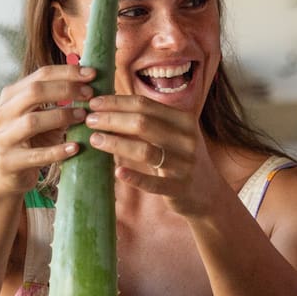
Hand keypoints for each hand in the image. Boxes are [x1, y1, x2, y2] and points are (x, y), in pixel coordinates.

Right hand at [0, 65, 95, 195]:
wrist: (7, 175)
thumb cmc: (32, 140)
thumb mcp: (44, 116)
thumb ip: (61, 101)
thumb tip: (92, 83)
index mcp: (11, 96)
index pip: (40, 75)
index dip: (67, 73)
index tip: (92, 74)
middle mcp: (3, 113)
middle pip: (33, 92)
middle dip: (65, 90)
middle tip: (90, 94)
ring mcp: (3, 138)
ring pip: (32, 121)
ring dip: (61, 117)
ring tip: (83, 117)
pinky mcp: (8, 162)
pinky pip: (36, 155)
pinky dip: (57, 151)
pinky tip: (75, 148)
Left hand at [80, 93, 208, 213]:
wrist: (207, 193)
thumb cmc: (180, 158)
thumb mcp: (173, 134)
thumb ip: (149, 120)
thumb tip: (108, 105)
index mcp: (184, 120)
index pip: (145, 104)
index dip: (117, 102)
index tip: (93, 102)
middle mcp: (187, 138)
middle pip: (143, 123)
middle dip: (112, 119)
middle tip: (88, 120)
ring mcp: (184, 164)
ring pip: (145, 150)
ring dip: (116, 143)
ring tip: (94, 140)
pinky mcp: (179, 188)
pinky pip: (154, 183)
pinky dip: (135, 177)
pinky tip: (117, 172)